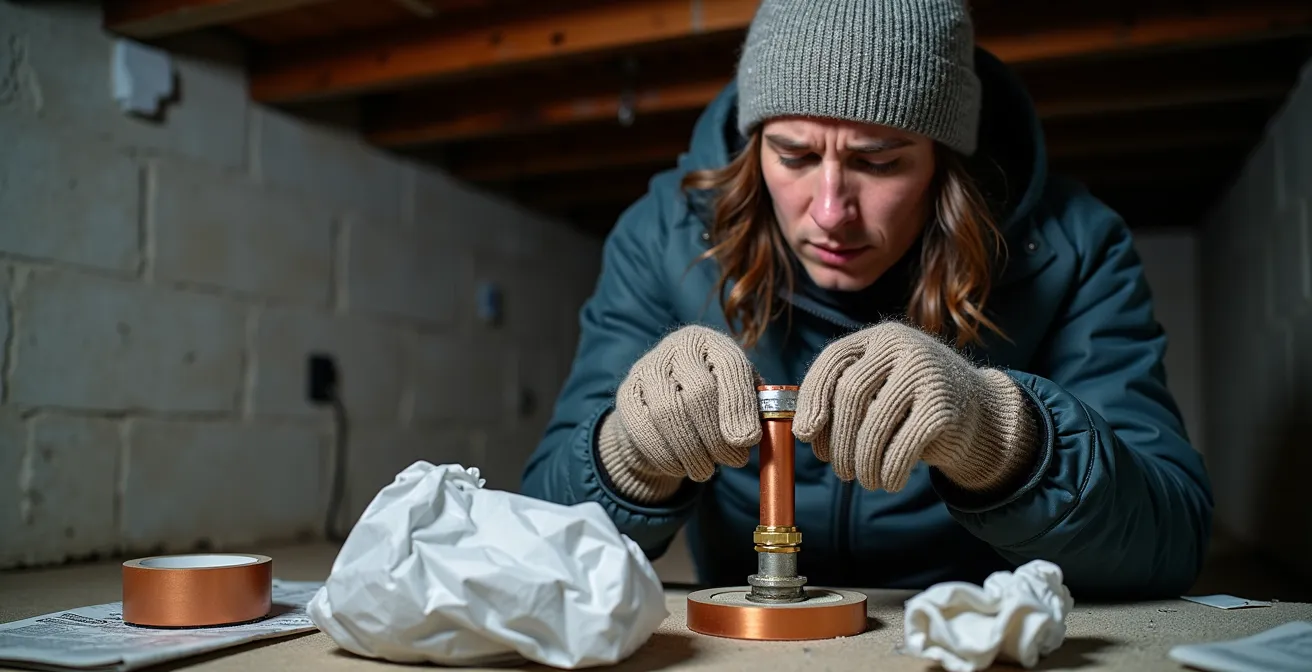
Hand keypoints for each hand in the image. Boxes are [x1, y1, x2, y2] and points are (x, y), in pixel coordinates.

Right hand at [598, 325, 761, 502]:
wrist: (664, 408)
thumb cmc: (715, 402)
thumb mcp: (739, 398)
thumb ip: (752, 412)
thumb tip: (746, 438)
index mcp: (713, 342)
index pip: (730, 366)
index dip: (739, 406)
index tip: (747, 441)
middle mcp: (679, 347)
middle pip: (699, 391)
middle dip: (718, 436)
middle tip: (733, 462)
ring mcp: (648, 368)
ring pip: (669, 413)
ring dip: (692, 451)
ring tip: (706, 470)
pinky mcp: (626, 394)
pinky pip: (643, 429)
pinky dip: (665, 456)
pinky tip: (680, 467)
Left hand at [793, 321, 1036, 492]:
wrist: (980, 415)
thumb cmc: (913, 406)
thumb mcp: (879, 390)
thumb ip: (843, 399)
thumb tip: (804, 429)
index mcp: (878, 338)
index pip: (833, 359)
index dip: (813, 397)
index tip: (805, 434)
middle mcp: (902, 345)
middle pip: (851, 392)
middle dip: (838, 438)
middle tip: (837, 469)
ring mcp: (926, 373)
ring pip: (875, 422)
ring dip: (862, 461)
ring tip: (863, 479)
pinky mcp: (944, 406)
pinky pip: (903, 445)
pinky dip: (889, 470)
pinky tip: (887, 481)